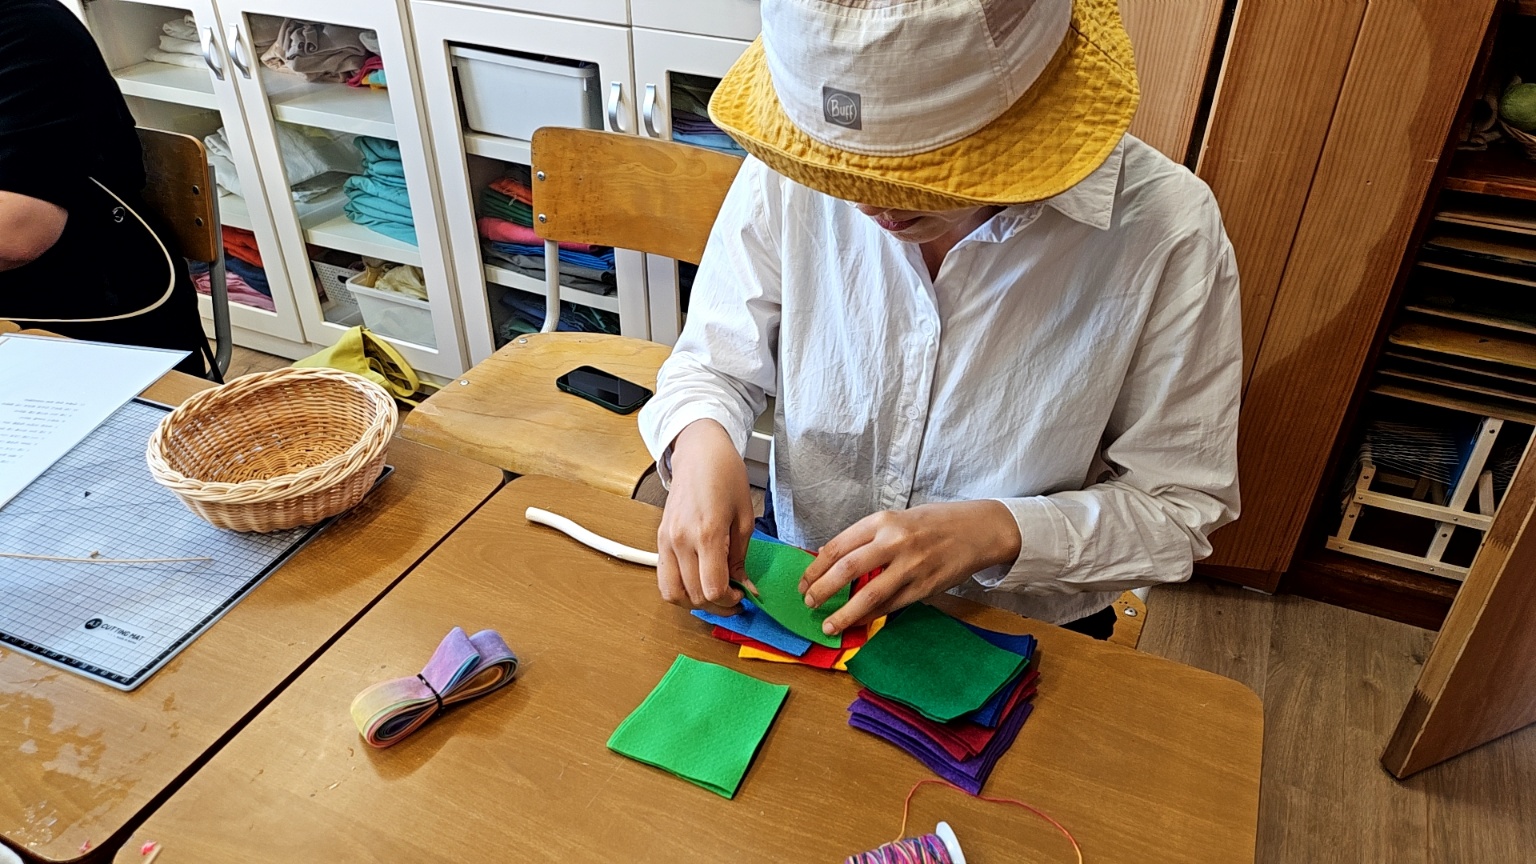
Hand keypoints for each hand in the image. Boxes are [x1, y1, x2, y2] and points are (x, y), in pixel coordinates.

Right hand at [656, 419, 756, 615]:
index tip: (742, 595)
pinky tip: (698, 581)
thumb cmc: (726, 477)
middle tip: (733, 598)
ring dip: (693, 602)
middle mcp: (681, 540)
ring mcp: (666, 541)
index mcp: (706, 533)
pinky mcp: (659, 539)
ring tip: (714, 596)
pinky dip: (680, 589)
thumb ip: (741, 557)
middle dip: (716, 605)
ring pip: (672, 593)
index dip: (729, 600)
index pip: (712, 588)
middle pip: (693, 596)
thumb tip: (745, 586)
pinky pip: (664, 578)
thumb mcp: (744, 518)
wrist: (699, 453)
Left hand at [799, 501, 1021, 634]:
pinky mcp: (924, 587)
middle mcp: (894, 542)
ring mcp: (910, 566)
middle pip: (846, 569)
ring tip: (828, 625)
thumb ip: (867, 537)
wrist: (977, 530)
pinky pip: (891, 606)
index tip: (804, 582)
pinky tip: (858, 623)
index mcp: (883, 521)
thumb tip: (831, 557)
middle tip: (809, 603)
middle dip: (822, 590)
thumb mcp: (897, 519)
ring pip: (868, 595)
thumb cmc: (934, 523)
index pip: (838, 546)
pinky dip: (871, 617)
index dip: (815, 567)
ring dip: (844, 614)